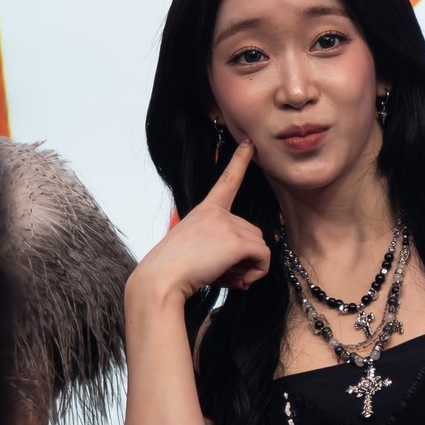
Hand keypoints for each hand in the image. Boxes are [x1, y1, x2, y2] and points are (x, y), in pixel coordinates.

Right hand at [129, 140, 269, 303]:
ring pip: (261, 247)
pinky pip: (263, 258)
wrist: (161, 280)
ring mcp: (228, 225)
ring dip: (249, 267)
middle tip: (224, 272)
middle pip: (253, 233)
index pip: (226, 181)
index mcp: (204, 210)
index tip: (248, 143)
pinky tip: (237, 282)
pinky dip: (256, 273)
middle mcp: (217, 213)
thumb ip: (220, 246)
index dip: (239, 161)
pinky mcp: (237, 242)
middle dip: (245, 257)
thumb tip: (249, 267)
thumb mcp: (195, 248)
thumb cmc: (173, 270)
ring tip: (225, 277)